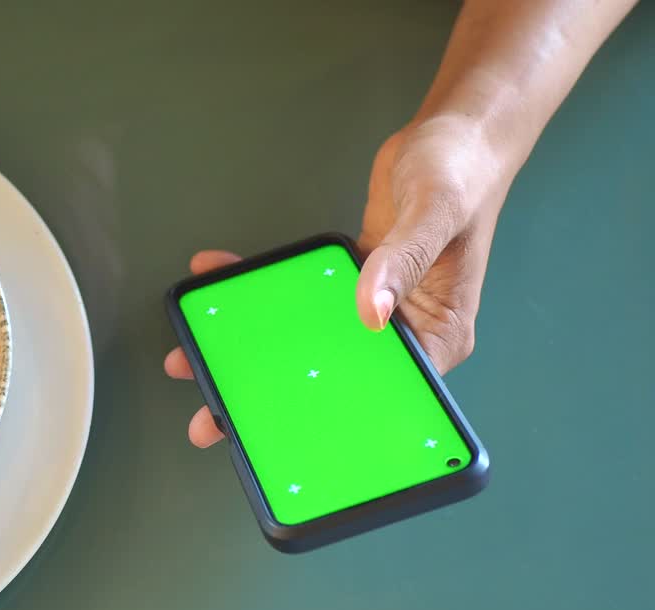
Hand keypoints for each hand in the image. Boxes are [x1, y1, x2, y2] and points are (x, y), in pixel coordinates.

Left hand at [165, 115, 510, 447]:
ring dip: (251, 346)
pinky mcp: (353, 280)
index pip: (384, 392)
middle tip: (211, 416)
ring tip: (192, 356)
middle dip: (270, 394)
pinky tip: (218, 274)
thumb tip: (370, 312)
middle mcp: (405, 328)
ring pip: (308, 341)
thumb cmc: (463, 171)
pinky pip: (300, 296)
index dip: (330, 415)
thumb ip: (402, 260)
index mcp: (438, 332)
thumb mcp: (435, 212)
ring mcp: (377, 306)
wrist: (455, 132)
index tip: (275, 431)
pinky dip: (258, 287)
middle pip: (334, 376)